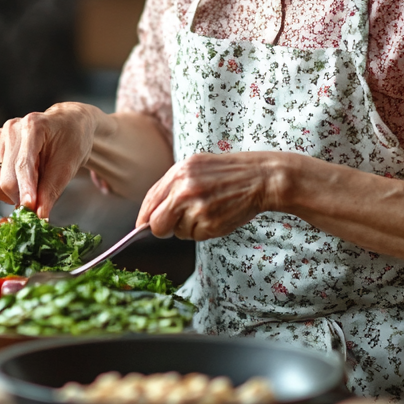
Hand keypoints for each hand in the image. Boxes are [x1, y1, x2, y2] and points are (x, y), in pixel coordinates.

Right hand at [0, 103, 100, 218]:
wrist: (68, 126)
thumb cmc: (71, 141)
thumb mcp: (68, 167)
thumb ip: (51, 191)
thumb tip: (39, 216)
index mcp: (33, 126)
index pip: (23, 165)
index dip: (25, 190)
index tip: (29, 208)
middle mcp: (11, 129)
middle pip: (5, 180)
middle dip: (21, 196)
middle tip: (40, 199)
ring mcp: (0, 137)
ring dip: (14, 194)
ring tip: (34, 183)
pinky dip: (9, 189)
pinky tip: (25, 178)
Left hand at [137, 151, 296, 240]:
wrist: (261, 178)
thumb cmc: (229, 173)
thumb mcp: (197, 167)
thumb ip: (173, 185)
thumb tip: (152, 210)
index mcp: (178, 172)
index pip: (150, 200)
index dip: (145, 217)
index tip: (142, 226)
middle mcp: (184, 190)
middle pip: (157, 224)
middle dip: (162, 229)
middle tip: (174, 225)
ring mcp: (197, 208)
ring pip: (179, 232)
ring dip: (189, 228)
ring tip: (208, 211)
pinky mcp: (210, 224)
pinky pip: (196, 237)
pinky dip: (204, 232)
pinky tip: (216, 216)